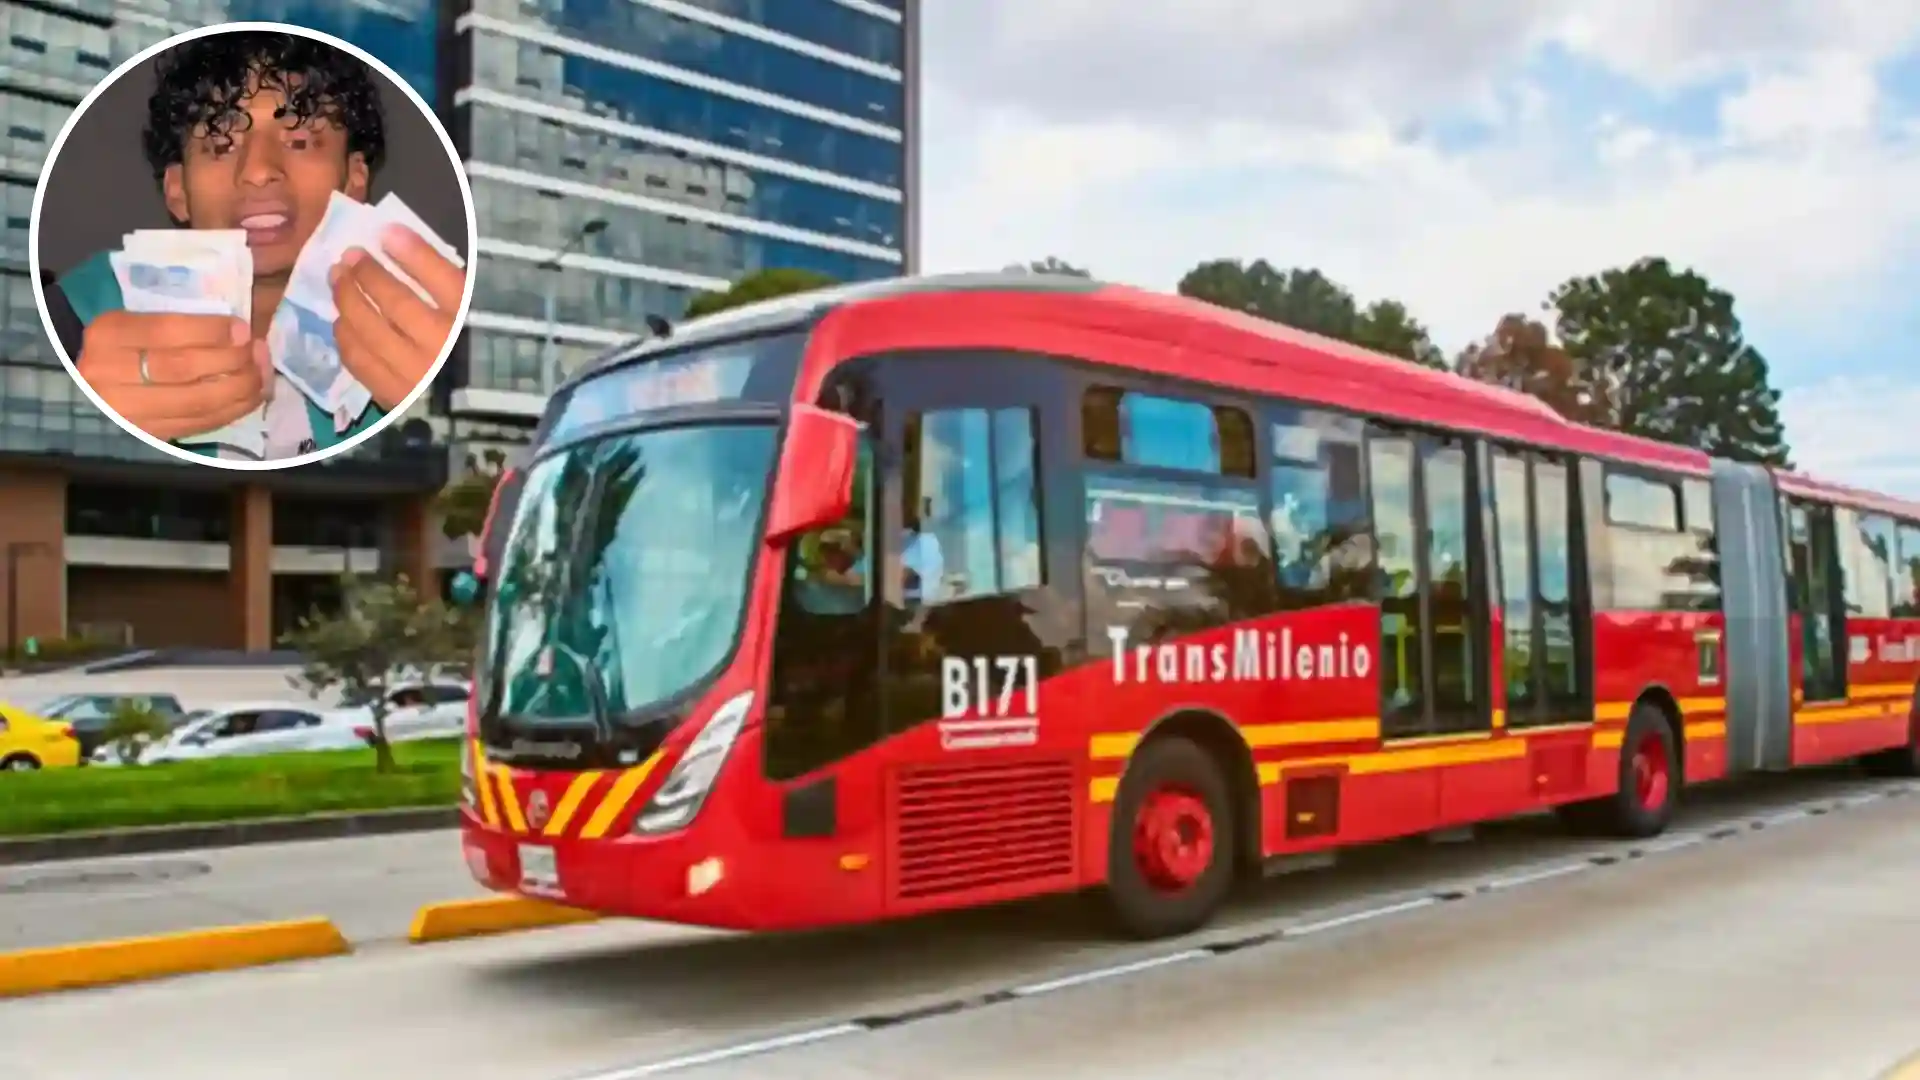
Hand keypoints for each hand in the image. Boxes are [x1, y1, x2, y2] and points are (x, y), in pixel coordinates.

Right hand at [73, 311, 263, 441]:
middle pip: (184, 368)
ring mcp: (126, 411)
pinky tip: (251, 395)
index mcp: (108, 334)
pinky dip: (233, 409)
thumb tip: (237, 329)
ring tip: (261, 372)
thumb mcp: (133, 318)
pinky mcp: (148, 435)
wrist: (84, 383)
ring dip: (241, 387)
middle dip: (232, 359)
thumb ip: (176, 319)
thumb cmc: (121, 344)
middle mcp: (110, 375)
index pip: (167, 331)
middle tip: (258, 350)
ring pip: (197, 401)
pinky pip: (199, 424)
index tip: (243, 329)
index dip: (212, 331)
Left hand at [331, 225, 465, 410]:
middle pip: (397, 303)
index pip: (443, 280)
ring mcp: (418, 377)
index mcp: (475, 325)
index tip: (387, 232)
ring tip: (338, 281)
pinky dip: (346, 338)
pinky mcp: (397, 398)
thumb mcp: (475, 315)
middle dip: (367, 274)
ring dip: (347, 301)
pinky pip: (360, 363)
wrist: (480, 416)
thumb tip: (400, 240)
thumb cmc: (477, 354)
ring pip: (371, 332)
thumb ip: (447, 283)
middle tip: (348, 256)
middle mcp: (445, 350)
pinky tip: (342, 323)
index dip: (413, 252)